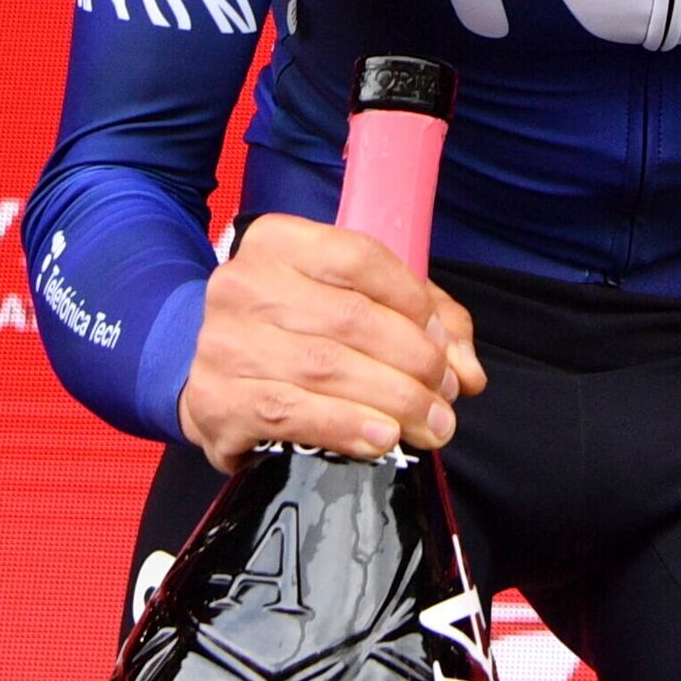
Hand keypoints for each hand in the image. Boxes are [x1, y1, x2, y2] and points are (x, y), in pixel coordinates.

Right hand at [175, 214, 484, 463]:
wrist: (213, 380)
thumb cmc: (295, 335)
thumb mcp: (353, 304)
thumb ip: (422, 323)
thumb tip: (467, 371)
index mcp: (277, 242)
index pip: (361, 258)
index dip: (415, 303)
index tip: (443, 345)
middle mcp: (242, 283)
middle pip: (351, 319)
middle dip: (414, 363)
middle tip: (444, 398)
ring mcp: (223, 343)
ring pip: (326, 367)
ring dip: (393, 400)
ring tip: (430, 425)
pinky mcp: (215, 400)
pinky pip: (291, 413)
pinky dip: (346, 426)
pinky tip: (381, 438)